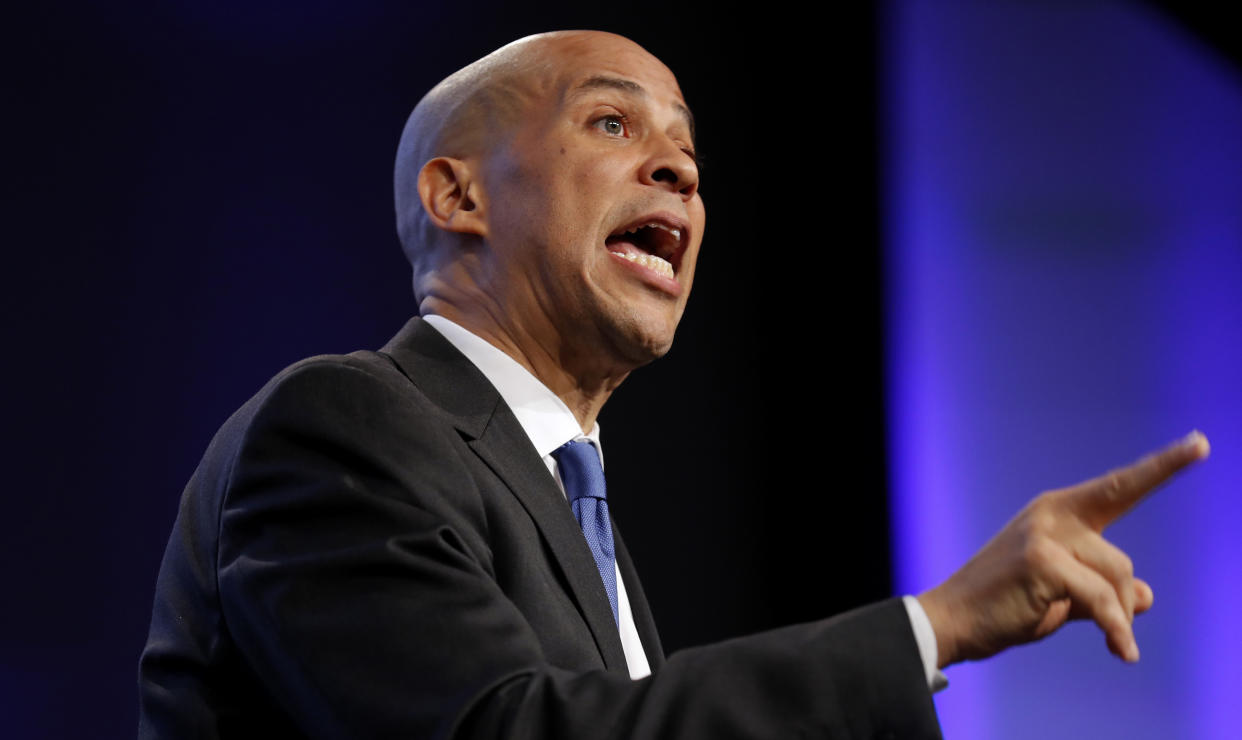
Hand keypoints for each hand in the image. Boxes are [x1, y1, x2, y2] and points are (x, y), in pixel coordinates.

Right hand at [918, 431, 1209, 668]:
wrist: (953, 621)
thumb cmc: (1005, 607)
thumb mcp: (1062, 595)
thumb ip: (1102, 589)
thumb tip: (1147, 596)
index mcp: (1057, 511)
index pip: (1119, 487)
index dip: (1162, 467)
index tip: (1201, 443)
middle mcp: (1052, 513)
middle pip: (1119, 560)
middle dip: (1121, 603)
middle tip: (1116, 634)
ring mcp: (1045, 534)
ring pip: (1115, 580)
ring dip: (1115, 619)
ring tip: (1108, 642)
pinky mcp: (1041, 560)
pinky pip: (1102, 600)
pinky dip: (1114, 629)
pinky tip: (1120, 651)